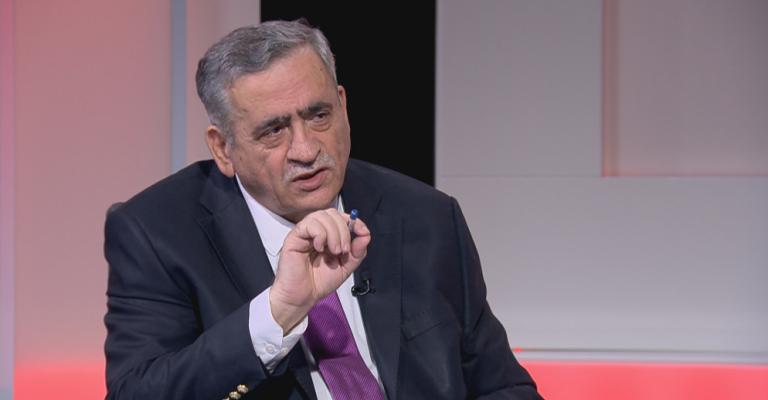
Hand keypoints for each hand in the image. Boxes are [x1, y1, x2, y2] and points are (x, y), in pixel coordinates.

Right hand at [269, 208, 370, 332]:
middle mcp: (316, 232)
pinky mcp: (294, 237)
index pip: (341, 217)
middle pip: (332, 213)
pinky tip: (319, 248)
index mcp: (328, 236)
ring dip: (333, 233)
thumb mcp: (346, 267)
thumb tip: (365, 235)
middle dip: (344, 230)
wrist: (302, 297)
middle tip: (343, 250)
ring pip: (322, 215)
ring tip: (333, 251)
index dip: (353, 221)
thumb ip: (358, 252)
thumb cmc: (319, 282)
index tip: (361, 232)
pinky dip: (320, 234)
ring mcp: (305, 233)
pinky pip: (309, 223)